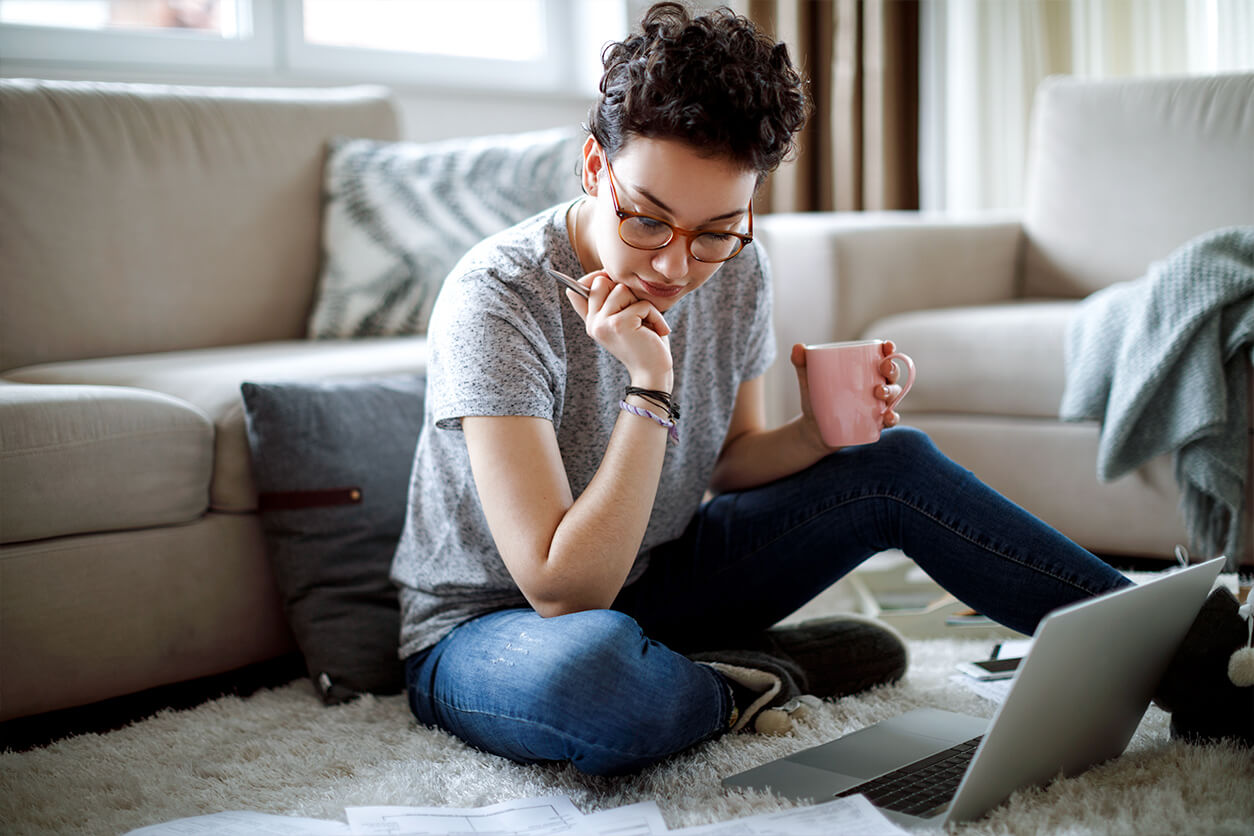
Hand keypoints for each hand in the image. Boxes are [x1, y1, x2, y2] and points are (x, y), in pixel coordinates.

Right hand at [565, 271, 672, 386]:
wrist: (653, 373)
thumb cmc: (644, 343)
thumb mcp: (623, 320)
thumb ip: (609, 302)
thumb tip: (596, 277)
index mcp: (591, 321)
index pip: (576, 289)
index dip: (595, 278)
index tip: (610, 281)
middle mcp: (592, 323)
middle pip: (602, 281)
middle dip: (625, 292)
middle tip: (636, 314)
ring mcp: (603, 324)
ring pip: (622, 289)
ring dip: (643, 305)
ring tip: (647, 324)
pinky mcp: (619, 324)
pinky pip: (641, 304)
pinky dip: (655, 316)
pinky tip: (656, 332)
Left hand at [790, 339, 904, 451]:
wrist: (813, 428)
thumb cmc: (816, 398)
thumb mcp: (808, 381)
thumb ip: (802, 364)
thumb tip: (797, 347)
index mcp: (865, 370)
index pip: (881, 356)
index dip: (889, 349)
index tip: (887, 345)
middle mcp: (876, 385)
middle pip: (892, 374)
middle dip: (892, 369)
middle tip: (883, 369)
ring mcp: (878, 404)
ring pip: (894, 395)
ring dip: (891, 392)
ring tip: (879, 392)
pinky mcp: (875, 422)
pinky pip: (890, 419)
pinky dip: (892, 418)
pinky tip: (888, 417)